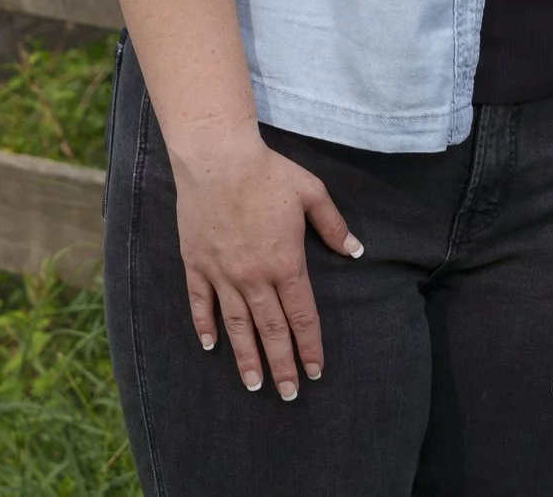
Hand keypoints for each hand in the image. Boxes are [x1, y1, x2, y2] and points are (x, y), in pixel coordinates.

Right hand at [170, 122, 362, 398]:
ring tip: (254, 384)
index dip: (310, 346)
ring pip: (237, 326)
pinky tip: (210, 346)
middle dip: (282, 364)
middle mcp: (254, 277)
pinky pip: (201, 303)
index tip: (315, 371)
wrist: (217, 159)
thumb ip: (334, 226)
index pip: (302, 316)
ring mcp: (222, 273)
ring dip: (246, 357)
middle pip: (271, 330)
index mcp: (285, 263)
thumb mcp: (312, 193)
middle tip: (288, 394)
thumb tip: (356, 251)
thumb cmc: (268, 173)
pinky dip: (205, 326)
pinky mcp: (196, 264)